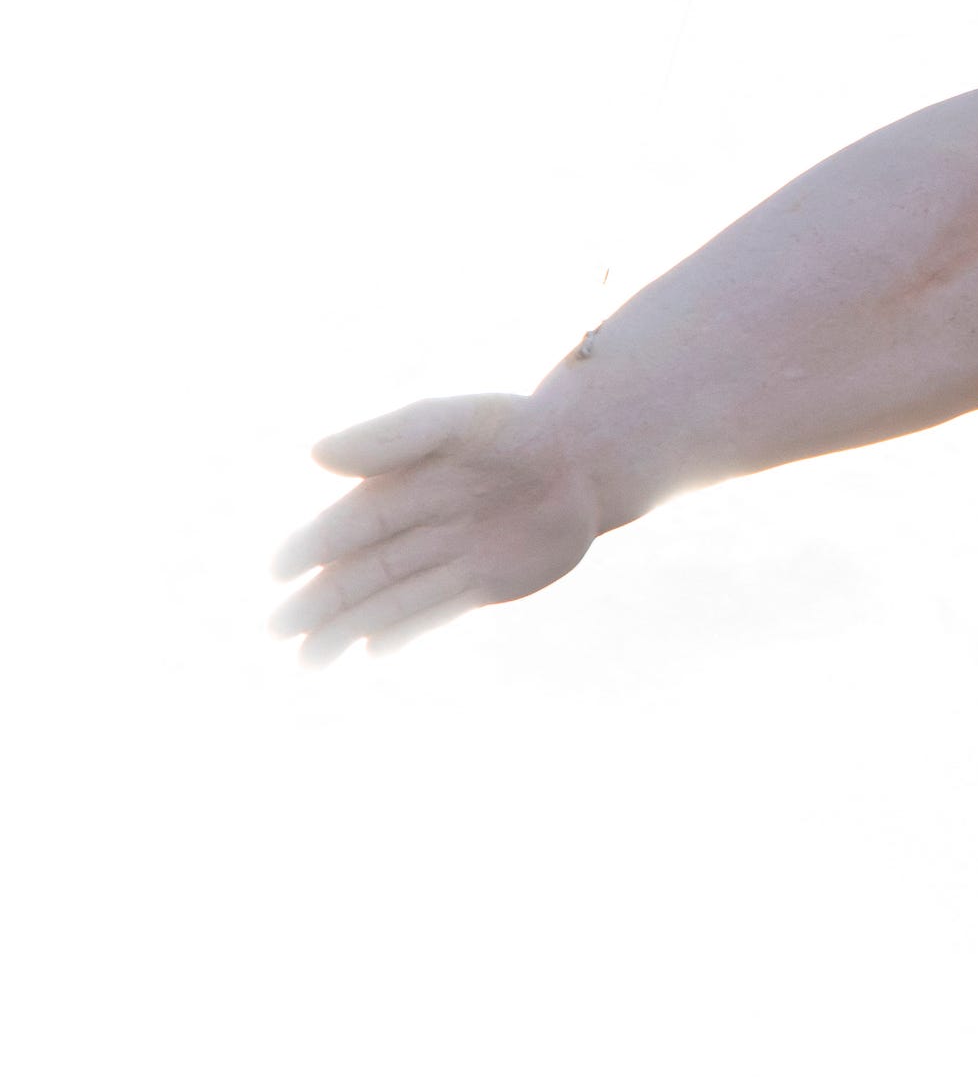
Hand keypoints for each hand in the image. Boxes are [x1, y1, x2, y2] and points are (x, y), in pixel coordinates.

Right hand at [269, 395, 601, 665]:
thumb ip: (394, 435)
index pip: (349, 523)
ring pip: (389, 598)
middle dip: (318, 600)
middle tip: (277, 631)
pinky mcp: (484, 583)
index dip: (313, 546)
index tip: (281, 570)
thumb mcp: (461, 423)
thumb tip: (316, 454)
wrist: (595, 457)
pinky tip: (372, 650)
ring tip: (308, 660)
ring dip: (348, 626)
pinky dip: (405, 630)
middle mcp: (418, 526)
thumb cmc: (521, 429)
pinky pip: (436, 610)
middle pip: (360, 570)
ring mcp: (449, 557)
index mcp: (402, 485)